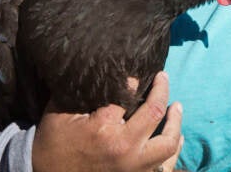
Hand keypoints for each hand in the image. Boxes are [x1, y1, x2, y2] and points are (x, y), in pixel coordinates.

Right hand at [32, 71, 183, 171]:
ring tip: (177, 106)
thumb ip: (85, 91)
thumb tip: (109, 69)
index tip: (139, 70)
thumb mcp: (60, 112)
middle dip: (162, 90)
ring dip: (175, 122)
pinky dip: (173, 148)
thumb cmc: (53, 142)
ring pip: (167, 144)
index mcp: (103, 129)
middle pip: (156, 114)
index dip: (135, 79)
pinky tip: (175, 134)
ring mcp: (133, 167)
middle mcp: (124, 149)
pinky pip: (165, 164)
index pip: (128, 94)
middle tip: (163, 77)